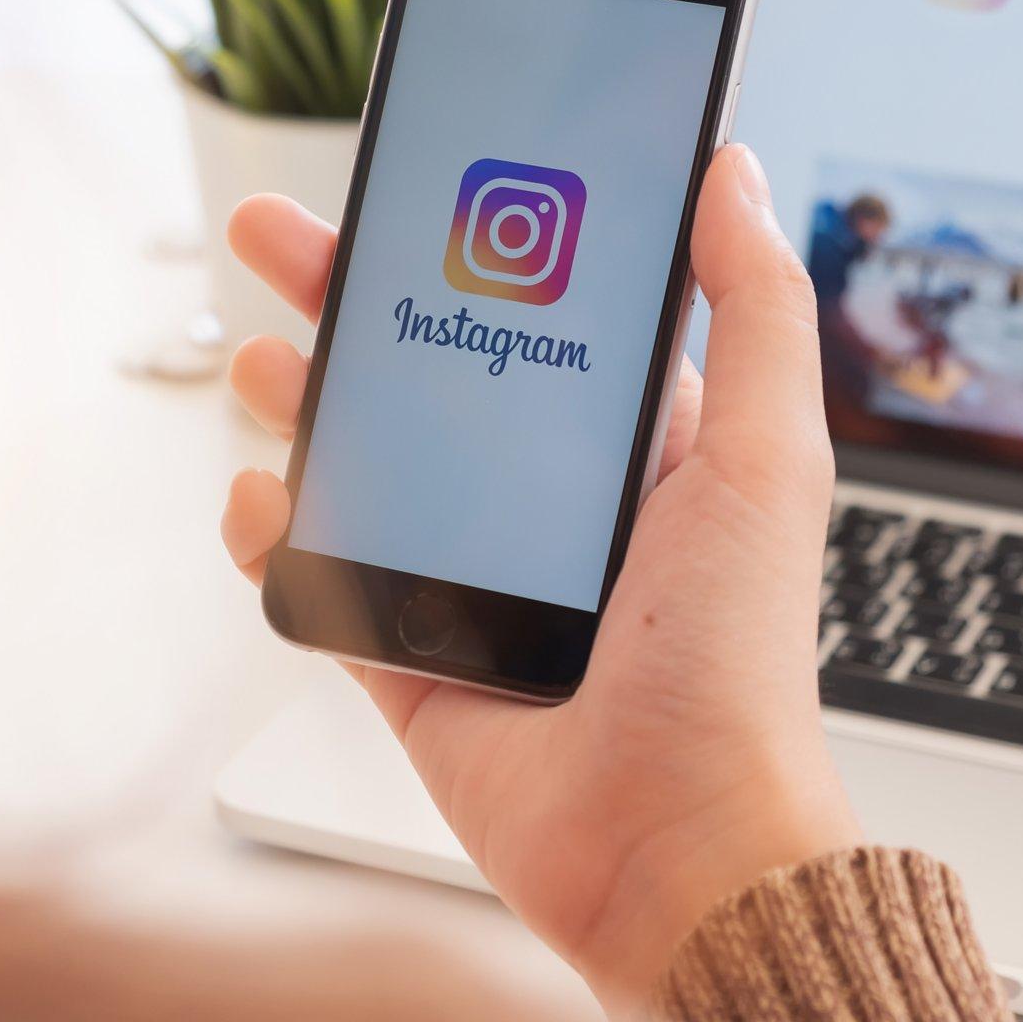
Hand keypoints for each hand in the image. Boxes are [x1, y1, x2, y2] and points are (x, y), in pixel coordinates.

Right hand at [220, 146, 861, 1014]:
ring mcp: (473, 579)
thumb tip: (734, 174)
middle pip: (427, 377)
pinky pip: (327, 579)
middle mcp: (545, 507)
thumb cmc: (737, 663)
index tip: (420, 182)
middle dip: (353, 301)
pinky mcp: (414, 656)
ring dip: (305, 406)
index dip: (473, 247)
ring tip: (263, 361)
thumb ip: (755, 312)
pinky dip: (279, 536)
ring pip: (366, 468)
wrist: (674, 847)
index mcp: (628, 451)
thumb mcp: (765, 460)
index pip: (535, 318)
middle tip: (284, 239)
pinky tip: (258, 500)